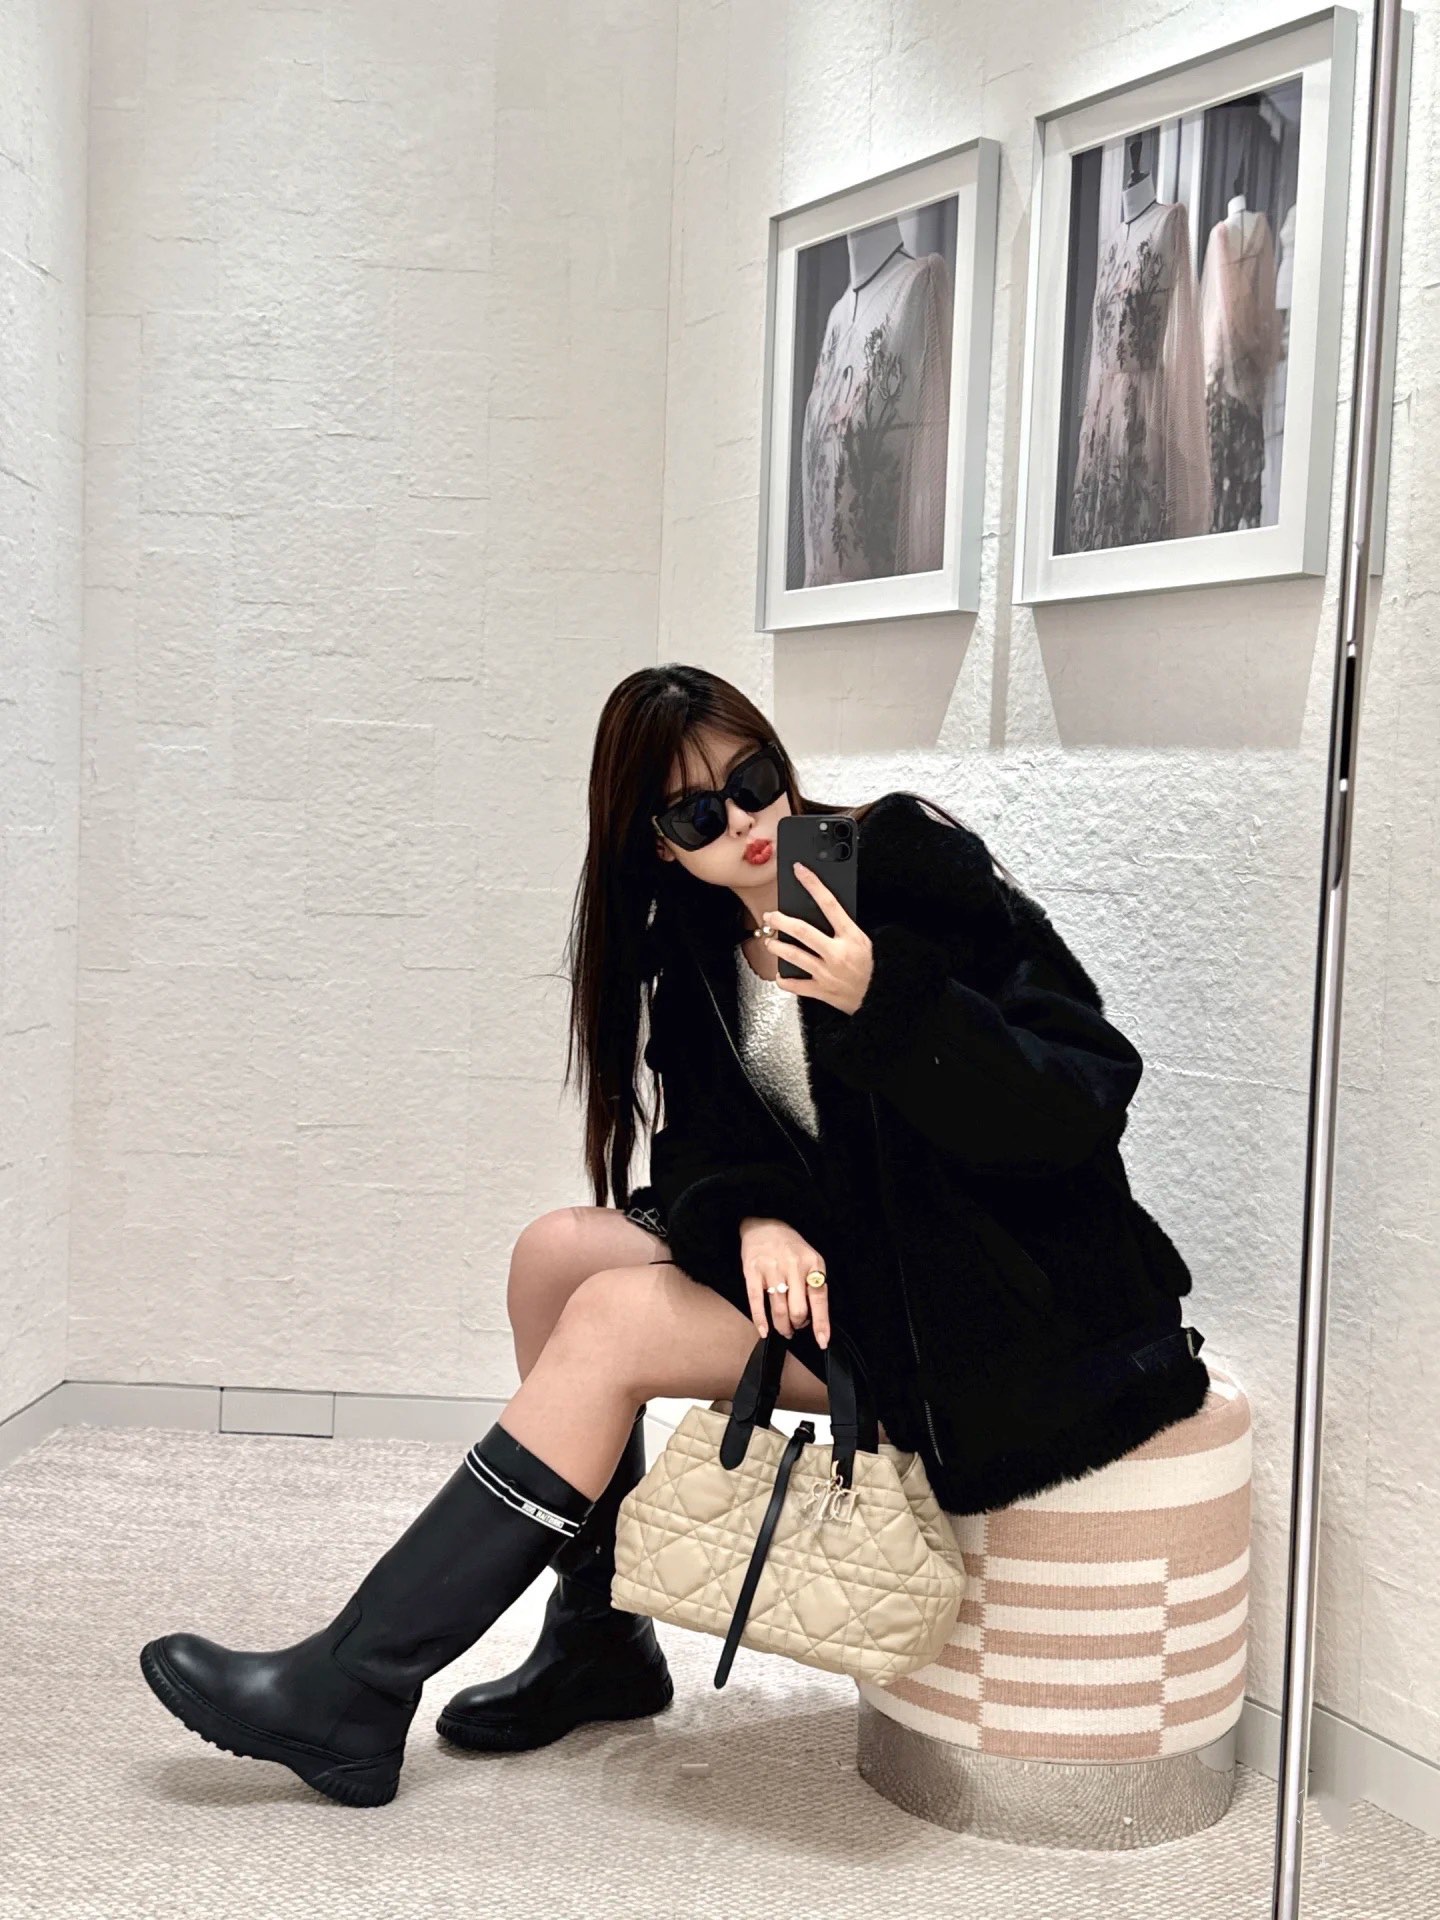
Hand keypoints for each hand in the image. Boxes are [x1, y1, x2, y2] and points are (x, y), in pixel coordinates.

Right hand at [738, 1216, 831, 1347]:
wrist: (763, 1225)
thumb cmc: (790, 1248)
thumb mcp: (810, 1260)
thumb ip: (814, 1285)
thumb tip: (814, 1318)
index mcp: (812, 1263)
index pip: (819, 1298)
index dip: (821, 1323)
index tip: (822, 1341)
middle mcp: (794, 1265)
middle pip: (798, 1309)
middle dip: (798, 1325)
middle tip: (797, 1327)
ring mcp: (772, 1268)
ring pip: (779, 1310)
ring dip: (782, 1326)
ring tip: (784, 1330)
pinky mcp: (752, 1271)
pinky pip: (756, 1302)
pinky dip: (760, 1321)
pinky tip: (764, 1331)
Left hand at [761, 864, 872, 1013]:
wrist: (880, 996)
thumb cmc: (872, 967)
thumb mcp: (864, 941)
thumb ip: (844, 927)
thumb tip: (821, 910)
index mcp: (851, 937)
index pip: (829, 903)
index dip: (813, 884)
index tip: (800, 871)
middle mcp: (837, 953)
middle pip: (802, 931)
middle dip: (780, 921)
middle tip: (770, 916)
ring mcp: (827, 973)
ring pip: (793, 955)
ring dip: (776, 947)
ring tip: (770, 942)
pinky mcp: (821, 991)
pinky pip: (795, 985)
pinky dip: (784, 979)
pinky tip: (780, 974)